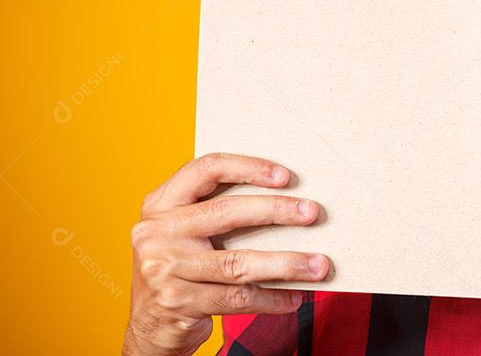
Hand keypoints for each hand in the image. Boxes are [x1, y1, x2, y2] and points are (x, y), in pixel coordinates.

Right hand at [122, 153, 329, 355]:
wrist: (150, 326)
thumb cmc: (180, 267)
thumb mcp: (183, 231)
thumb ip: (215, 209)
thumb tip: (287, 197)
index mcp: (160, 204)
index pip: (205, 169)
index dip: (247, 167)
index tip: (285, 176)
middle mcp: (156, 233)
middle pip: (226, 212)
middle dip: (276, 210)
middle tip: (312, 213)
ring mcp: (164, 269)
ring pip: (237, 263)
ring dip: (285, 264)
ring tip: (318, 265)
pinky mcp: (178, 303)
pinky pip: (237, 298)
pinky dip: (271, 298)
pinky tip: (295, 297)